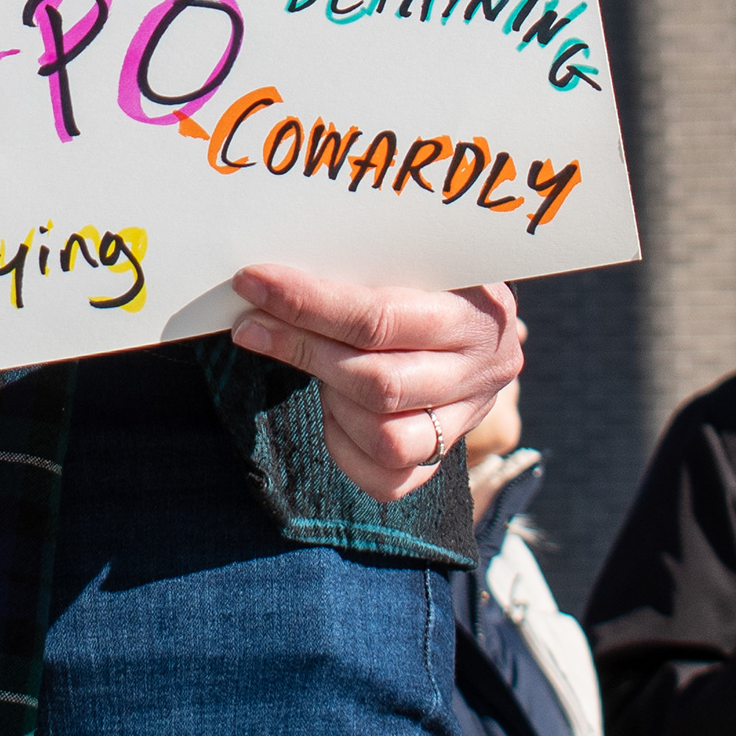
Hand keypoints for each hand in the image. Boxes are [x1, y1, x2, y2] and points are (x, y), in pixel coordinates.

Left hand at [228, 264, 522, 502]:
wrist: (475, 317)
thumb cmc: (428, 274)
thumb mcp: (411, 256)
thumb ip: (359, 269)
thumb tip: (269, 281)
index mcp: (479, 312)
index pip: (380, 318)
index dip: (308, 304)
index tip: (254, 284)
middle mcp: (484, 370)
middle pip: (378, 382)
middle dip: (302, 350)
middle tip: (251, 326)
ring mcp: (468, 419)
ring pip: (386, 438)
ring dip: (334, 401)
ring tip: (315, 364)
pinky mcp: (443, 456)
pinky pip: (387, 478)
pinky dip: (345, 445)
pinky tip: (332, 409)